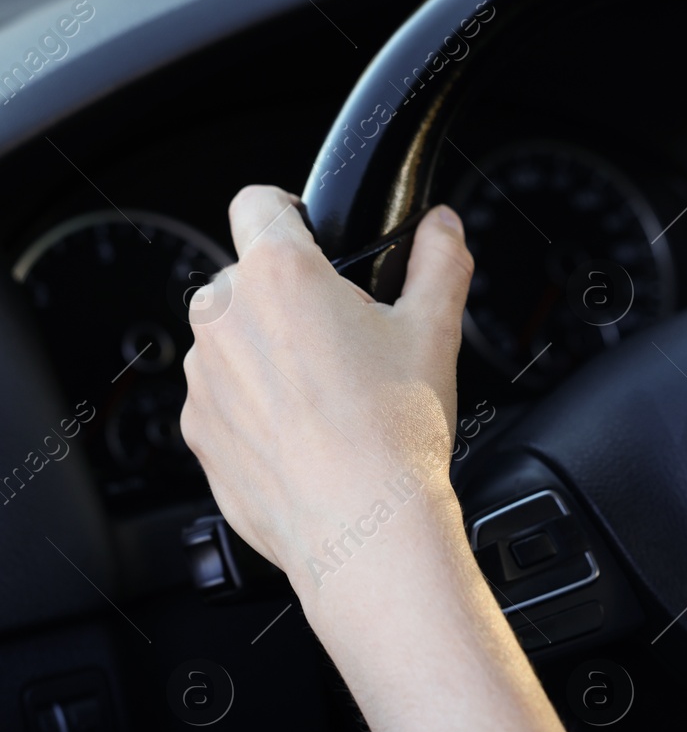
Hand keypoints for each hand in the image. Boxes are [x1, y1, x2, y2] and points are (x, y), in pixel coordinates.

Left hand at [180, 185, 473, 588]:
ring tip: (330, 401)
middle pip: (249, 280)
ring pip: (234, 342)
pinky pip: (224, 400)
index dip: (291, 213)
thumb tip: (442, 227)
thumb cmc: (396, 433)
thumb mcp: (436, 332)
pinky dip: (257, 411)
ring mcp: (202, 377)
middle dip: (290, 302)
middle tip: (347, 345)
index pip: (259, 202)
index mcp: (280, 275)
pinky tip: (308, 439)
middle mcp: (226, 317)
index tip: (313, 240)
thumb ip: (440, 261)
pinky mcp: (198, 429)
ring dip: (269, 356)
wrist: (366, 529)